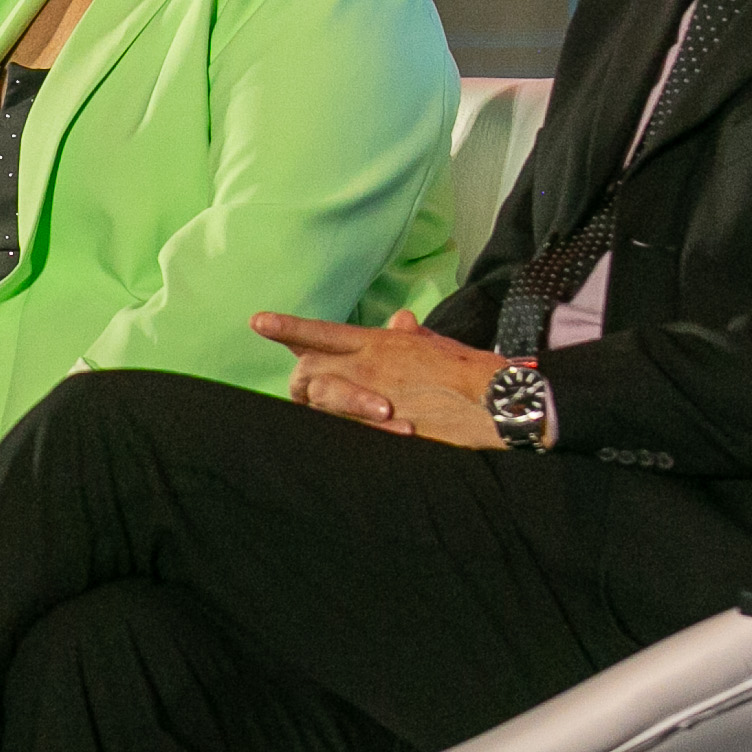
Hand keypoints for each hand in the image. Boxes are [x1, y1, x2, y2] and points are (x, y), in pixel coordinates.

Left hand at [253, 308, 502, 446]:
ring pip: (322, 397)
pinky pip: (345, 429)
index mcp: (378, 343)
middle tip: (303, 390)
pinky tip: (357, 432)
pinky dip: (344, 429)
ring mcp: (372, 396)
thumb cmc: (468, 372)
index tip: (257, 321)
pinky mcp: (381, 426)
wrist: (494, 401)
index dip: (288, 327)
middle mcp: (367, 365)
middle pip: (308, 368)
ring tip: (357, 410)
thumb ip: (409, 336)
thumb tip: (400, 320)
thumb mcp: (435, 346)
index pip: (321, 332)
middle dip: (301, 381)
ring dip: (329, 406)